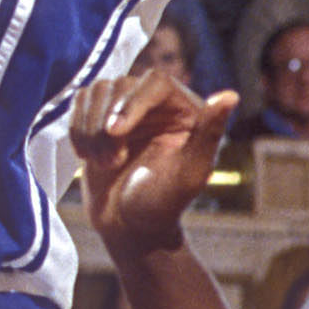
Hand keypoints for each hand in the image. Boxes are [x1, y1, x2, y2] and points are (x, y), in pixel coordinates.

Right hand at [71, 70, 238, 261]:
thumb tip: (231, 95)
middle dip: (107, 126)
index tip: (114, 132)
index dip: (131, 102)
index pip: (154, 82)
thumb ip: (209, 133)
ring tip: (104, 164)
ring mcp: (124, 107)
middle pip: (119, 85)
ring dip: (91, 131)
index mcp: (185, 108)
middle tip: (111, 164)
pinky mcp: (98, 117)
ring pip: (96, 92)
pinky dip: (77, 130)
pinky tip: (88, 157)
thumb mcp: (190, 173)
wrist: (129, 226)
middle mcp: (155, 101)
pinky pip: (79, 104)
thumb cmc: (164, 204)